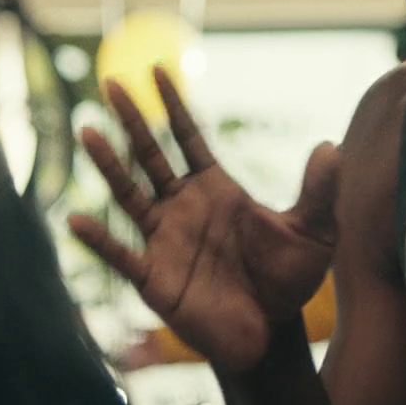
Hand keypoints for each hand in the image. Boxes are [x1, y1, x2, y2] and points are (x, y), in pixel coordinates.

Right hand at [70, 67, 340, 372]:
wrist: (271, 334)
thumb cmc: (288, 281)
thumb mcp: (313, 233)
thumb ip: (319, 191)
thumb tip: (330, 145)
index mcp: (216, 190)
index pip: (188, 138)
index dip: (173, 105)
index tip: (155, 70)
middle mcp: (184, 208)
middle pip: (151, 155)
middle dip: (132, 120)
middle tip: (112, 83)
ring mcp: (164, 240)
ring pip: (129, 193)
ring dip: (109, 164)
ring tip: (87, 131)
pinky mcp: (153, 277)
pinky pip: (120, 255)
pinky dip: (98, 240)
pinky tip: (75, 220)